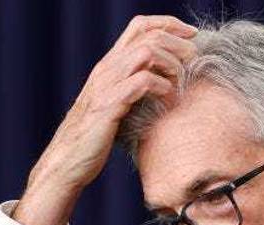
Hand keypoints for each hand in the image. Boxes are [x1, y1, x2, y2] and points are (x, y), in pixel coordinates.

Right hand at [14, 15, 197, 224]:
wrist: (68, 161)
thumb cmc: (96, 136)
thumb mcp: (117, 103)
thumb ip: (135, 87)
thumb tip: (168, 82)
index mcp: (110, 64)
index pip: (139, 26)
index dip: (168, 24)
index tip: (191, 36)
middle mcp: (106, 68)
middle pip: (148, 35)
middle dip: (178, 43)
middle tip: (195, 60)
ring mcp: (106, 86)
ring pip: (146, 53)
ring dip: (171, 64)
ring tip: (181, 81)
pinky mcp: (108, 106)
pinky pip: (141, 83)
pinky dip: (161, 87)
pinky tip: (169, 100)